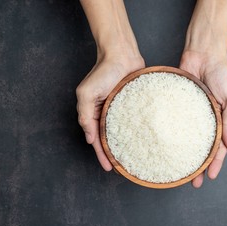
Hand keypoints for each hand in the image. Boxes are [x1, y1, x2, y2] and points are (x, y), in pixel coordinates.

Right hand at [76, 55, 144, 170]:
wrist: (122, 55)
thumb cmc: (103, 71)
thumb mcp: (87, 93)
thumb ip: (85, 115)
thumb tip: (89, 137)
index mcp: (93, 113)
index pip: (96, 139)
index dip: (101, 154)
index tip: (108, 168)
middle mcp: (106, 114)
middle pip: (109, 139)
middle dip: (113, 155)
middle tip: (121, 170)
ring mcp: (120, 111)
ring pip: (122, 133)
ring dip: (125, 147)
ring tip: (132, 161)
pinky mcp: (133, 106)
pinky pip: (134, 123)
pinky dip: (136, 133)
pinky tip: (142, 142)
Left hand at [180, 50, 226, 187]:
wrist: (203, 54)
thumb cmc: (222, 73)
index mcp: (220, 122)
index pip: (219, 148)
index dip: (216, 164)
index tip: (210, 178)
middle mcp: (204, 122)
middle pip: (201, 149)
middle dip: (199, 167)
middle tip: (193, 183)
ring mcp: (189, 117)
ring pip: (186, 142)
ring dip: (184, 157)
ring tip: (178, 172)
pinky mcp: (176, 108)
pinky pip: (173, 125)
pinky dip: (170, 137)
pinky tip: (164, 147)